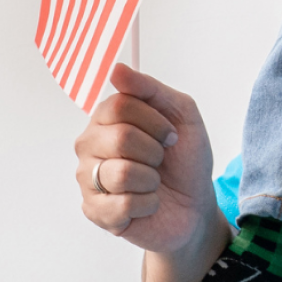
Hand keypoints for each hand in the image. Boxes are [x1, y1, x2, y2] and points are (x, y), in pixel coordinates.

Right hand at [74, 64, 219, 258]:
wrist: (194, 203)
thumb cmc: (184, 157)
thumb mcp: (181, 113)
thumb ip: (149, 88)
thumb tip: (116, 69)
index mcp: (106, 117)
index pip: (119, 104)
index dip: (154, 120)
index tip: (169, 134)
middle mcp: (89, 145)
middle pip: (120, 138)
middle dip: (154, 150)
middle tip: (160, 160)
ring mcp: (87, 179)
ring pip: (121, 173)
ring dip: (152, 179)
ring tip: (153, 182)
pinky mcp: (94, 212)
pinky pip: (123, 205)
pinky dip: (148, 203)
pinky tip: (147, 203)